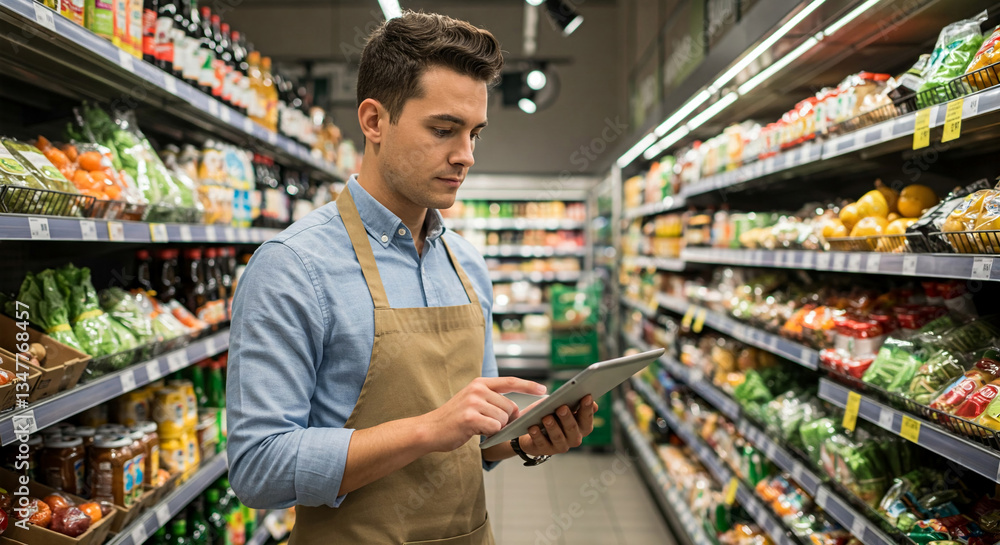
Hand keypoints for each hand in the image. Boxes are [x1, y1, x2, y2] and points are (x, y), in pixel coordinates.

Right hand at [421, 377, 546, 451]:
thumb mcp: (473, 402)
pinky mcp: (471, 417)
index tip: (543, 389)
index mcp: (480, 383)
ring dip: (495, 428)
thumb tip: (517, 411)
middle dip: (505, 419)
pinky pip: (495, 428)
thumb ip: (493, 401)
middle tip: (487, 424)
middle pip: (510, 407)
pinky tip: (475, 432)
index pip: (510, 381)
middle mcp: (478, 389)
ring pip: (503, 419)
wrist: (430, 429)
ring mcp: (473, 402)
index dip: (529, 385)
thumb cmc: (455, 419)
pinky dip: (489, 434)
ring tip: (478, 427)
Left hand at [517, 395, 597, 455]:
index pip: (587, 418)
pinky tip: (533, 427)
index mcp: (582, 427)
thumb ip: (575, 402)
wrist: (534, 429)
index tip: (586, 396)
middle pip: (572, 428)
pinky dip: (537, 435)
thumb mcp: (563, 405)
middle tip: (562, 408)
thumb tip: (588, 396)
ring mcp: (560, 446)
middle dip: (567, 417)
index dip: (587, 408)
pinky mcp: (545, 449)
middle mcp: (574, 438)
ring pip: (557, 437)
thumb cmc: (553, 414)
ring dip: (552, 427)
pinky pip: (541, 443)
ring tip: (546, 418)